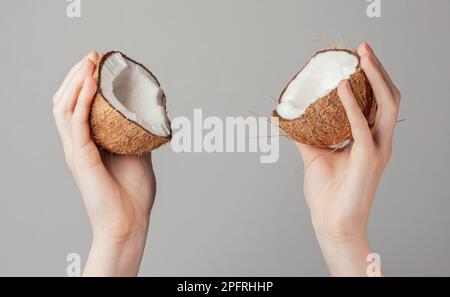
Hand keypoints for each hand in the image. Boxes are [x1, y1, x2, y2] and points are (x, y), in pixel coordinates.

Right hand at [52, 51, 156, 275]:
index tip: (100, 63)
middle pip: (66, 100)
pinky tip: (89, 83)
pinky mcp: (80, 157)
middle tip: (94, 56)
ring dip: (76, 81)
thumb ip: (137, 136)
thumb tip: (150, 117)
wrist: (130, 221)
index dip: (84, 82)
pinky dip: (81, 100)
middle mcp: (77, 143)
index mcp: (89, 142)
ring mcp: (76, 149)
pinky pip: (76, 122)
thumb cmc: (133, 193)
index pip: (78, 105)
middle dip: (78, 74)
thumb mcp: (138, 154)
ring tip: (89, 62)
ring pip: (65, 107)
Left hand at [297, 43, 400, 275]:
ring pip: (386, 105)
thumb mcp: (313, 155)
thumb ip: (305, 134)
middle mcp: (378, 141)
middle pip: (387, 96)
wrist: (331, 223)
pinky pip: (362, 126)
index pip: (376, 101)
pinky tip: (343, 87)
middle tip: (363, 48)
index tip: (356, 57)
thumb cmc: (327, 193)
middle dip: (377, 70)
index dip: (370, 78)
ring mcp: (377, 149)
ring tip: (362, 57)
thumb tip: (286, 117)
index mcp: (369, 139)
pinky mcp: (368, 159)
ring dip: (375, 78)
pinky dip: (353, 105)